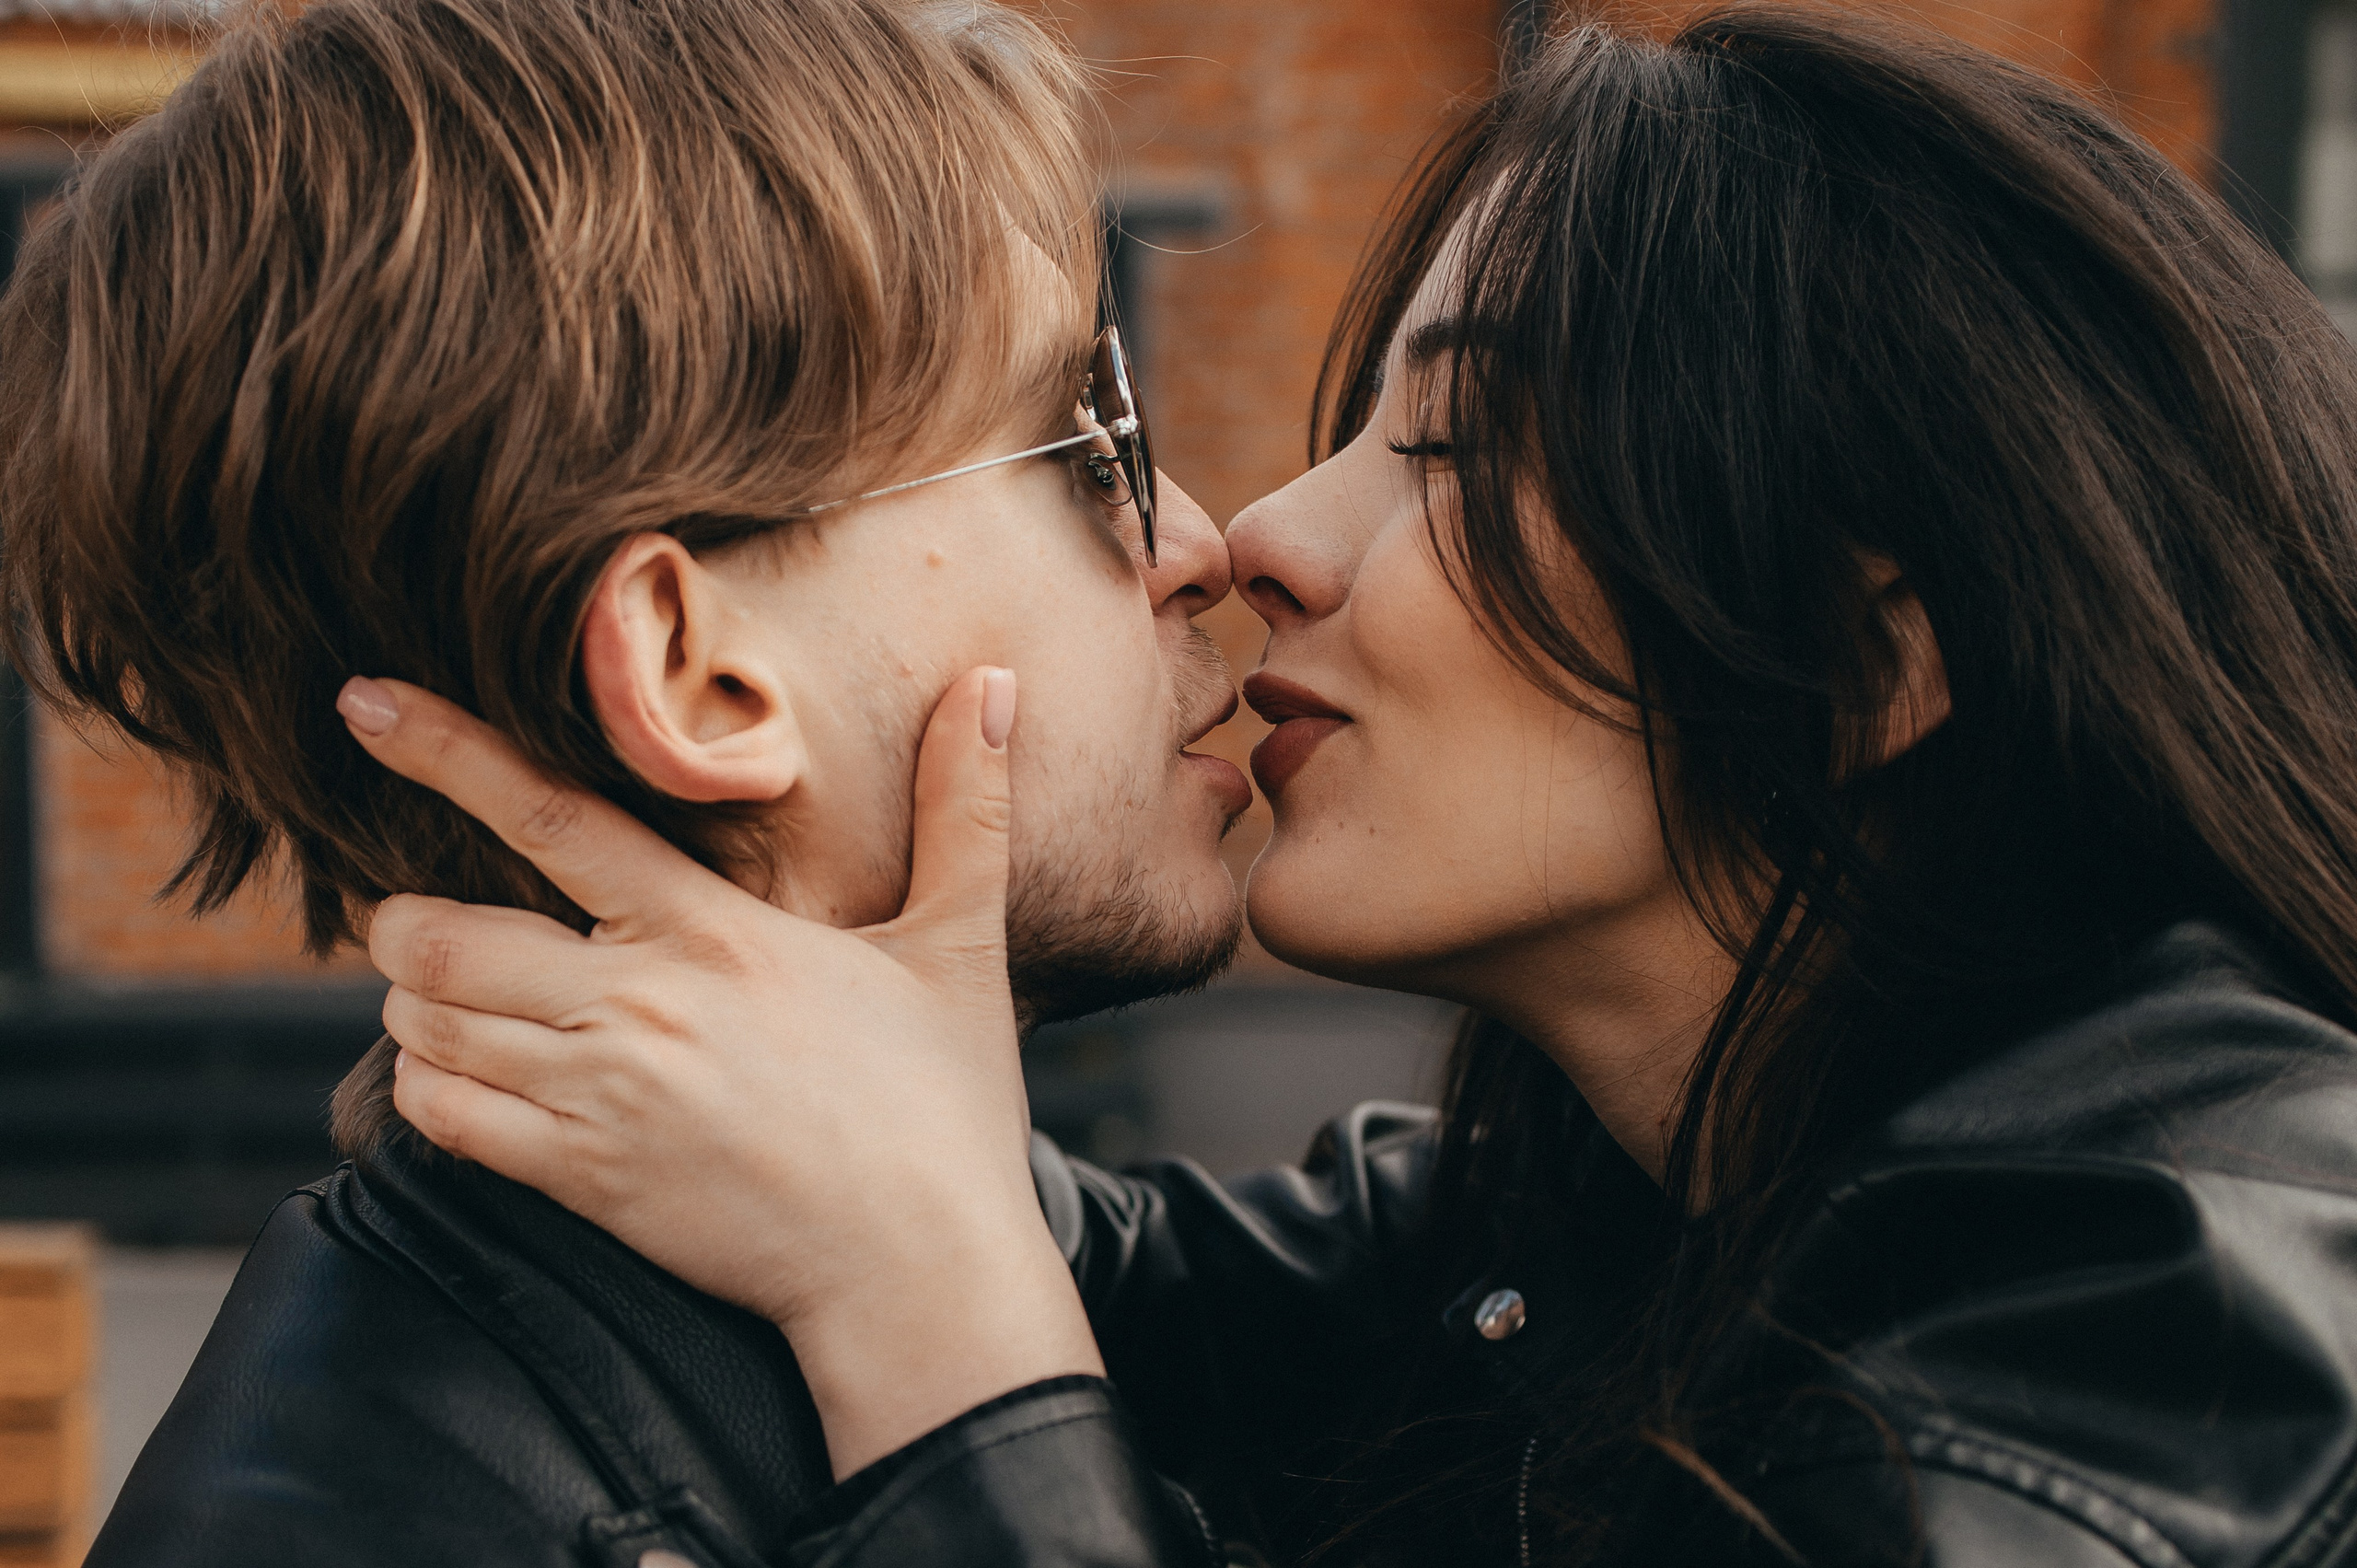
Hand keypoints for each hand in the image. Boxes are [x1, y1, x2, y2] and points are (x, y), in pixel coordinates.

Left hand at [336, 667, 1102, 1477]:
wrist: (922, 1270)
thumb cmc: (945, 1109)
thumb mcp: (958, 945)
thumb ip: (963, 809)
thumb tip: (995, 682)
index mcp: (714, 930)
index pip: (553, 815)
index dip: (446, 751)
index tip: (364, 703)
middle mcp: (639, 1001)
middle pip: (444, 932)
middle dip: (403, 922)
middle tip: (413, 922)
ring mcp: (602, 1096)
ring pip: (429, 1024)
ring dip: (414, 1005)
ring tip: (442, 1000)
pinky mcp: (584, 1178)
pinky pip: (443, 1117)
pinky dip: (426, 1088)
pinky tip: (460, 1079)